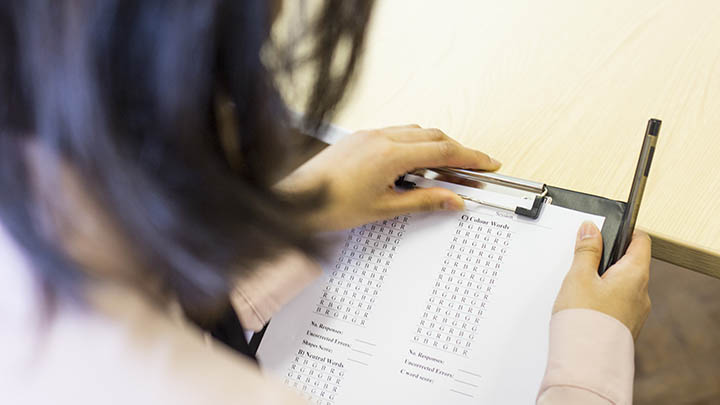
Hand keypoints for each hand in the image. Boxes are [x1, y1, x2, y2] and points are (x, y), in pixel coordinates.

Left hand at [277, 124, 500, 230]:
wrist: (294, 201)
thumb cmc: (331, 206)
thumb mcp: (385, 208)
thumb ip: (424, 201)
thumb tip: (454, 201)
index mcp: (390, 154)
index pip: (443, 151)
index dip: (470, 157)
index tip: (489, 163)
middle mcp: (380, 137)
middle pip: (432, 135)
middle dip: (457, 149)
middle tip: (474, 165)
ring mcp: (367, 134)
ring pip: (414, 130)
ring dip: (435, 144)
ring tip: (447, 167)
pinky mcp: (358, 138)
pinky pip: (396, 132)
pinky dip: (414, 142)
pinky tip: (414, 162)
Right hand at [553, 221, 650, 339]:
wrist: (586, 362)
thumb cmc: (584, 320)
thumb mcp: (579, 276)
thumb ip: (586, 250)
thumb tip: (591, 229)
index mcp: (635, 274)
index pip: (640, 240)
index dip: (623, 231)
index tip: (603, 231)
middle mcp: (641, 293)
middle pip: (629, 263)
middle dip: (606, 258)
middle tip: (582, 260)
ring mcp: (635, 312)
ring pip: (621, 285)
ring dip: (602, 280)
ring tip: (578, 287)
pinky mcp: (625, 326)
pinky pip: (616, 304)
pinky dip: (602, 299)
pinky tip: (583, 306)